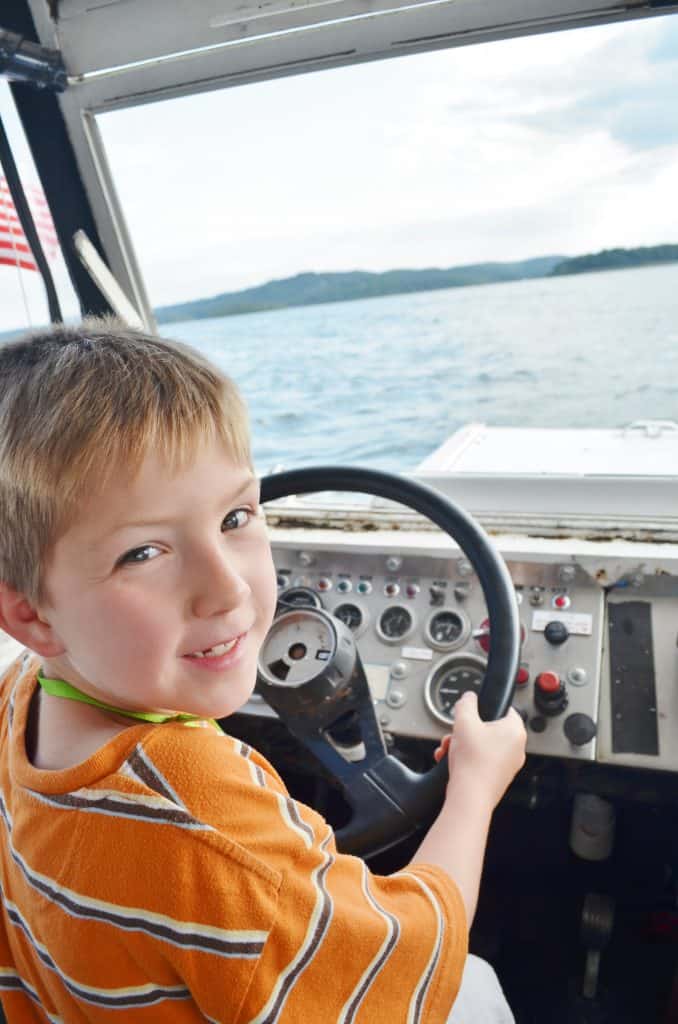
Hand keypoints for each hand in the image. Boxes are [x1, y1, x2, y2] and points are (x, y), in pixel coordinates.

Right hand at [434, 691, 525, 811]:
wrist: (469, 797)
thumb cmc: (473, 762)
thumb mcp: (464, 721)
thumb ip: (466, 703)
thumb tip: (469, 698)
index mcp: (515, 731)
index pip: (504, 708)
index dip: (484, 708)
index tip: (471, 712)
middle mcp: (516, 748)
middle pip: (488, 728)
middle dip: (466, 730)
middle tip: (455, 734)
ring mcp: (508, 765)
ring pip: (481, 745)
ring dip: (462, 744)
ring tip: (450, 749)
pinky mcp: (497, 778)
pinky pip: (480, 761)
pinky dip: (466, 759)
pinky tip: (451, 761)